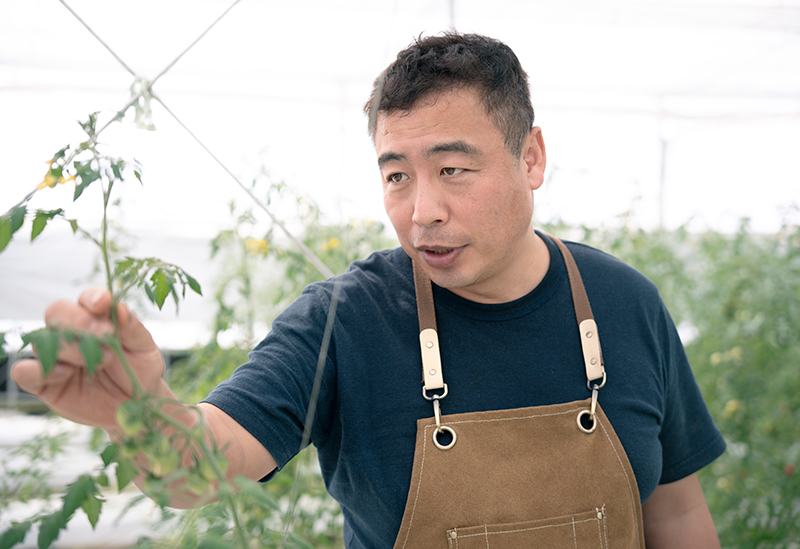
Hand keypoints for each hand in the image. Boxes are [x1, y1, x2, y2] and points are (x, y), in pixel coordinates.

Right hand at [11, 287, 166, 431]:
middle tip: (106, 336)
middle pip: (57, 312)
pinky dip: (38, 370)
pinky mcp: (43, 382)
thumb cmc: (139, 372)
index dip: (93, 298)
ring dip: (69, 348)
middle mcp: (72, 332)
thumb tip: (119, 307)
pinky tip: (65, 373)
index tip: (103, 304)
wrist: (133, 406)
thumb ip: (133, 329)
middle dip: (78, 321)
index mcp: (98, 318)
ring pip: (42, 340)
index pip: (88, 299)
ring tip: (102, 361)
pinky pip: (24, 371)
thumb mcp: (144, 350)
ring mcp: (55, 356)